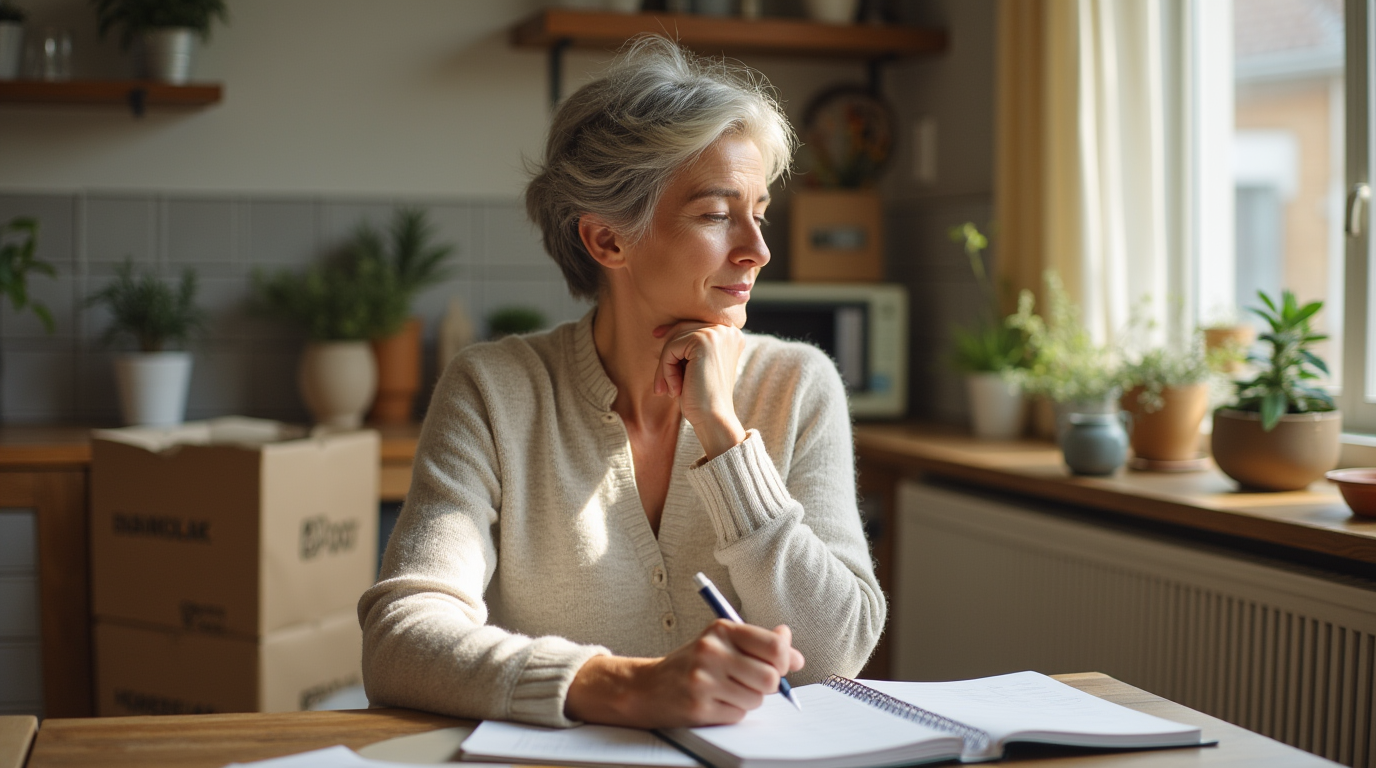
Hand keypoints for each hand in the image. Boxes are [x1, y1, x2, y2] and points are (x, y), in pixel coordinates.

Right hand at [566, 621, 804, 727]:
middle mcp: (712, 651)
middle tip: (749, 680)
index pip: (774, 646)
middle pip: (770, 677)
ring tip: (727, 690)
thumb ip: (761, 644)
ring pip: (757, 699)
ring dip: (749, 699)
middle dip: (766, 685)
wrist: (648, 687)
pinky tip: (715, 702)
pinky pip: (739, 714)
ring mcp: (704, 680)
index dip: (784, 660)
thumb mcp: (724, 642)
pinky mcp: (699, 706)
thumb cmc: (692, 663)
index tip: (779, 664)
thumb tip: (795, 655)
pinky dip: (733, 711)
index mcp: (722, 630)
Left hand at [653, 321, 746, 458]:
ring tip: (670, 390)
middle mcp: (727, 330)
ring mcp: (717, 333)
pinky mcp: (703, 341)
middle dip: (667, 356)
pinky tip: (676, 390)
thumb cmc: (702, 397)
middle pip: (682, 329)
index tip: (656, 337)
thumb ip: (687, 347)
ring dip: (665, 367)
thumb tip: (659, 331)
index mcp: (731, 334)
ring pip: (674, 340)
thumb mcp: (695, 367)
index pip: (694, 325)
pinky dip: (666, 371)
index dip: (672, 334)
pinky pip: (671, 349)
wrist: (714, 418)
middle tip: (661, 385)